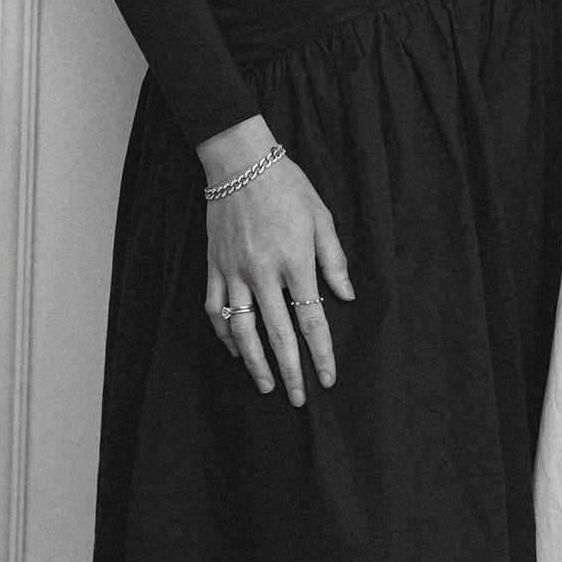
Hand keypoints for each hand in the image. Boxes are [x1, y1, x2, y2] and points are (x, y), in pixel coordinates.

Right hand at [199, 114, 354, 404]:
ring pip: (242, 330)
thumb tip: (347, 296)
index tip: (327, 378)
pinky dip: (224, 335)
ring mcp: (234, 272)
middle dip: (289, 370)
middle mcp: (263, 272)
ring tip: (266, 384)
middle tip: (296, 399)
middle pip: (277, 334)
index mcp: (295, 260)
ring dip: (254, 363)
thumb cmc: (288, 187)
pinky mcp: (214, 267)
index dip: (320, 353)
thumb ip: (333, 259)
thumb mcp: (321, 217)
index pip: (311, 319)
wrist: (240, 162)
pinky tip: (235, 350)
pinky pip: (215, 310)